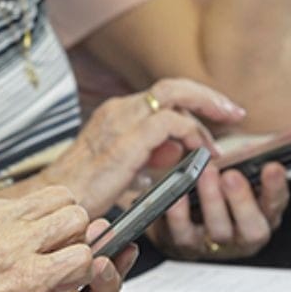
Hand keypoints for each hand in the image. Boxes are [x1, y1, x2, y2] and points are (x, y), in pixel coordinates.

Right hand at [0, 187, 93, 291]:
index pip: (26, 199)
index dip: (40, 221)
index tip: (40, 241)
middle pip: (59, 198)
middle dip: (66, 225)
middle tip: (60, 253)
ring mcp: (14, 244)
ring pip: (76, 220)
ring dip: (77, 245)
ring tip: (65, 271)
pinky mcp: (29, 275)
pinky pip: (79, 258)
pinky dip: (80, 272)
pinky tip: (66, 288)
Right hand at [41, 78, 241, 215]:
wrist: (56, 205)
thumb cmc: (84, 193)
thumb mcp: (124, 170)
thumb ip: (149, 157)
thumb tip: (174, 152)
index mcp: (117, 114)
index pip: (163, 94)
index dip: (196, 101)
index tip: (221, 116)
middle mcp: (118, 110)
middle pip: (172, 86)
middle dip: (208, 98)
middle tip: (234, 114)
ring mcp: (120, 122)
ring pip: (173, 96)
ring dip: (203, 116)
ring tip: (216, 145)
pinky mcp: (125, 142)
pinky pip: (169, 123)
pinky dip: (189, 134)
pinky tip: (197, 154)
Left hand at [149, 162, 289, 259]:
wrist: (187, 210)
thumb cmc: (222, 187)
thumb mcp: (246, 167)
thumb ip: (269, 151)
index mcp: (264, 214)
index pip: (276, 203)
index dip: (276, 187)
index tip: (273, 166)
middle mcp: (244, 234)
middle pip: (252, 228)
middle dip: (242, 201)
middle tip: (232, 175)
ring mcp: (216, 243)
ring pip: (219, 231)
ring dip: (212, 202)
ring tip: (204, 174)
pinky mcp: (186, 245)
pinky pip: (183, 234)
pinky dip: (179, 214)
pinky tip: (178, 192)